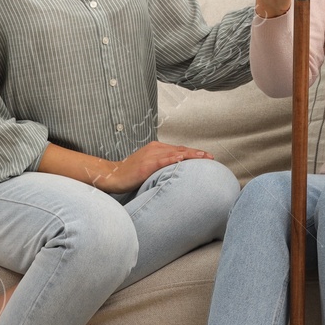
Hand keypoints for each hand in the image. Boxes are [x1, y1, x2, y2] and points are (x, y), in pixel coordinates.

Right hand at [94, 141, 213, 192]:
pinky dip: (172, 159)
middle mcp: (155, 149)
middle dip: (197, 153)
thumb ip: (163, 164)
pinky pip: (161, 161)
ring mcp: (150, 156)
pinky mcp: (145, 165)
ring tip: (203, 157)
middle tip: (211, 157)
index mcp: (157, 148)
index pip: (180, 149)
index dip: (194, 153)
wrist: (113, 176)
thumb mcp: (150, 166)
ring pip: (174, 154)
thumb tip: (178, 169)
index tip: (208, 156)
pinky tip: (181, 159)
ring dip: (190, 155)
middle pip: (180, 150)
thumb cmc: (131, 173)